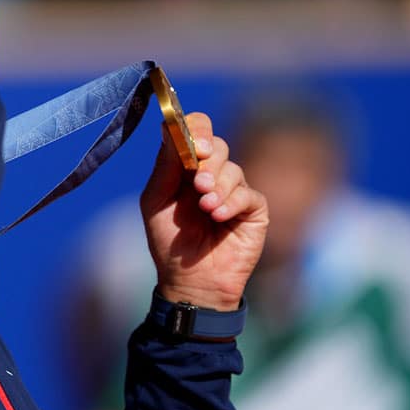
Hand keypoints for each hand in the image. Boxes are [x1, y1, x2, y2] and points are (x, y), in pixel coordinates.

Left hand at [139, 113, 268, 310]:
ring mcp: (234, 191)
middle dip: (207, 160)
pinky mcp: (253, 210)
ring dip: (217, 186)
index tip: (193, 142)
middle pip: (217, 145)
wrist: (190, 281)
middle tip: (197, 182)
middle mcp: (211, 174)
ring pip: (233, 168)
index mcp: (185, 167)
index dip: (196, 128)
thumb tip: (169, 127)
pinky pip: (248, 194)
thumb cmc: (169, 242)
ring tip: (205, 208)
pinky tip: (218, 217)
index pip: (196, 129)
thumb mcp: (156, 201)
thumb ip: (165, 166)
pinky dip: (232, 203)